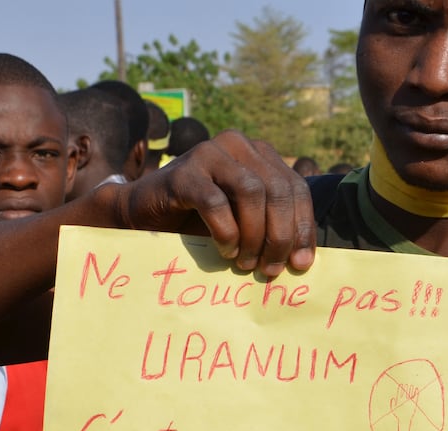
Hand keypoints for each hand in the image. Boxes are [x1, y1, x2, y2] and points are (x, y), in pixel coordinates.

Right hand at [104, 131, 315, 276]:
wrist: (143, 215)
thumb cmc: (198, 221)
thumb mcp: (244, 221)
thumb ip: (272, 228)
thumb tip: (304, 260)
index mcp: (259, 153)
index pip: (295, 188)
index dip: (302, 227)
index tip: (302, 264)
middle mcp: (237, 145)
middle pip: (277, 189)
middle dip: (280, 235)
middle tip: (271, 269)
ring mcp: (209, 153)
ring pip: (251, 192)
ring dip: (254, 235)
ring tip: (246, 263)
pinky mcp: (183, 172)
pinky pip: (215, 202)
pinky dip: (226, 232)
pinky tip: (225, 250)